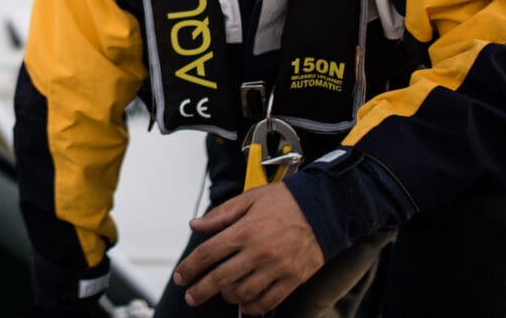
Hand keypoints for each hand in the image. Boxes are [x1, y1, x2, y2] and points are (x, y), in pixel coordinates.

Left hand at [172, 182, 323, 314]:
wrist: (325, 207)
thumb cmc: (287, 200)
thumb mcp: (250, 198)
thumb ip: (221, 214)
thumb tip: (196, 224)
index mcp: (245, 230)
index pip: (208, 254)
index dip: (189, 268)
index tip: (181, 276)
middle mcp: (258, 252)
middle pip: (220, 278)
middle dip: (200, 291)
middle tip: (191, 296)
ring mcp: (276, 268)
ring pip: (242, 293)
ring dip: (228, 296)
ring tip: (223, 292)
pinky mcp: (292, 279)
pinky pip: (267, 302)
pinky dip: (253, 307)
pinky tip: (246, 303)